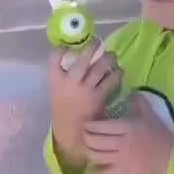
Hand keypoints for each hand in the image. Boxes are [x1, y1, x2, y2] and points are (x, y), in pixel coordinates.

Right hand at [48, 40, 121, 165]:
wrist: (72, 130)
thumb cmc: (65, 107)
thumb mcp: (57, 88)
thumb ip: (64, 73)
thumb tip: (77, 51)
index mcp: (56, 79)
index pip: (55, 56)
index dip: (62, 47)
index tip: (68, 44)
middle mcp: (71, 81)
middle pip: (84, 57)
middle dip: (92, 46)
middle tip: (98, 42)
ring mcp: (85, 89)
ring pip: (101, 66)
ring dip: (109, 58)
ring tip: (111, 56)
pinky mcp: (99, 97)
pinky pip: (111, 80)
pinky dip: (117, 74)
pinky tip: (118, 73)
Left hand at [84, 93, 173, 173]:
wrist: (170, 157)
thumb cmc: (159, 134)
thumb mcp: (150, 114)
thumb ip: (138, 102)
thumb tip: (130, 90)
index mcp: (126, 127)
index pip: (101, 126)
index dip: (89, 125)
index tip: (86, 123)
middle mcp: (120, 143)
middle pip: (94, 141)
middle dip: (85, 137)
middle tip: (83, 134)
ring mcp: (120, 158)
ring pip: (96, 156)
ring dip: (88, 152)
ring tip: (86, 147)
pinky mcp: (123, 171)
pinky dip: (94, 173)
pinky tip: (89, 170)